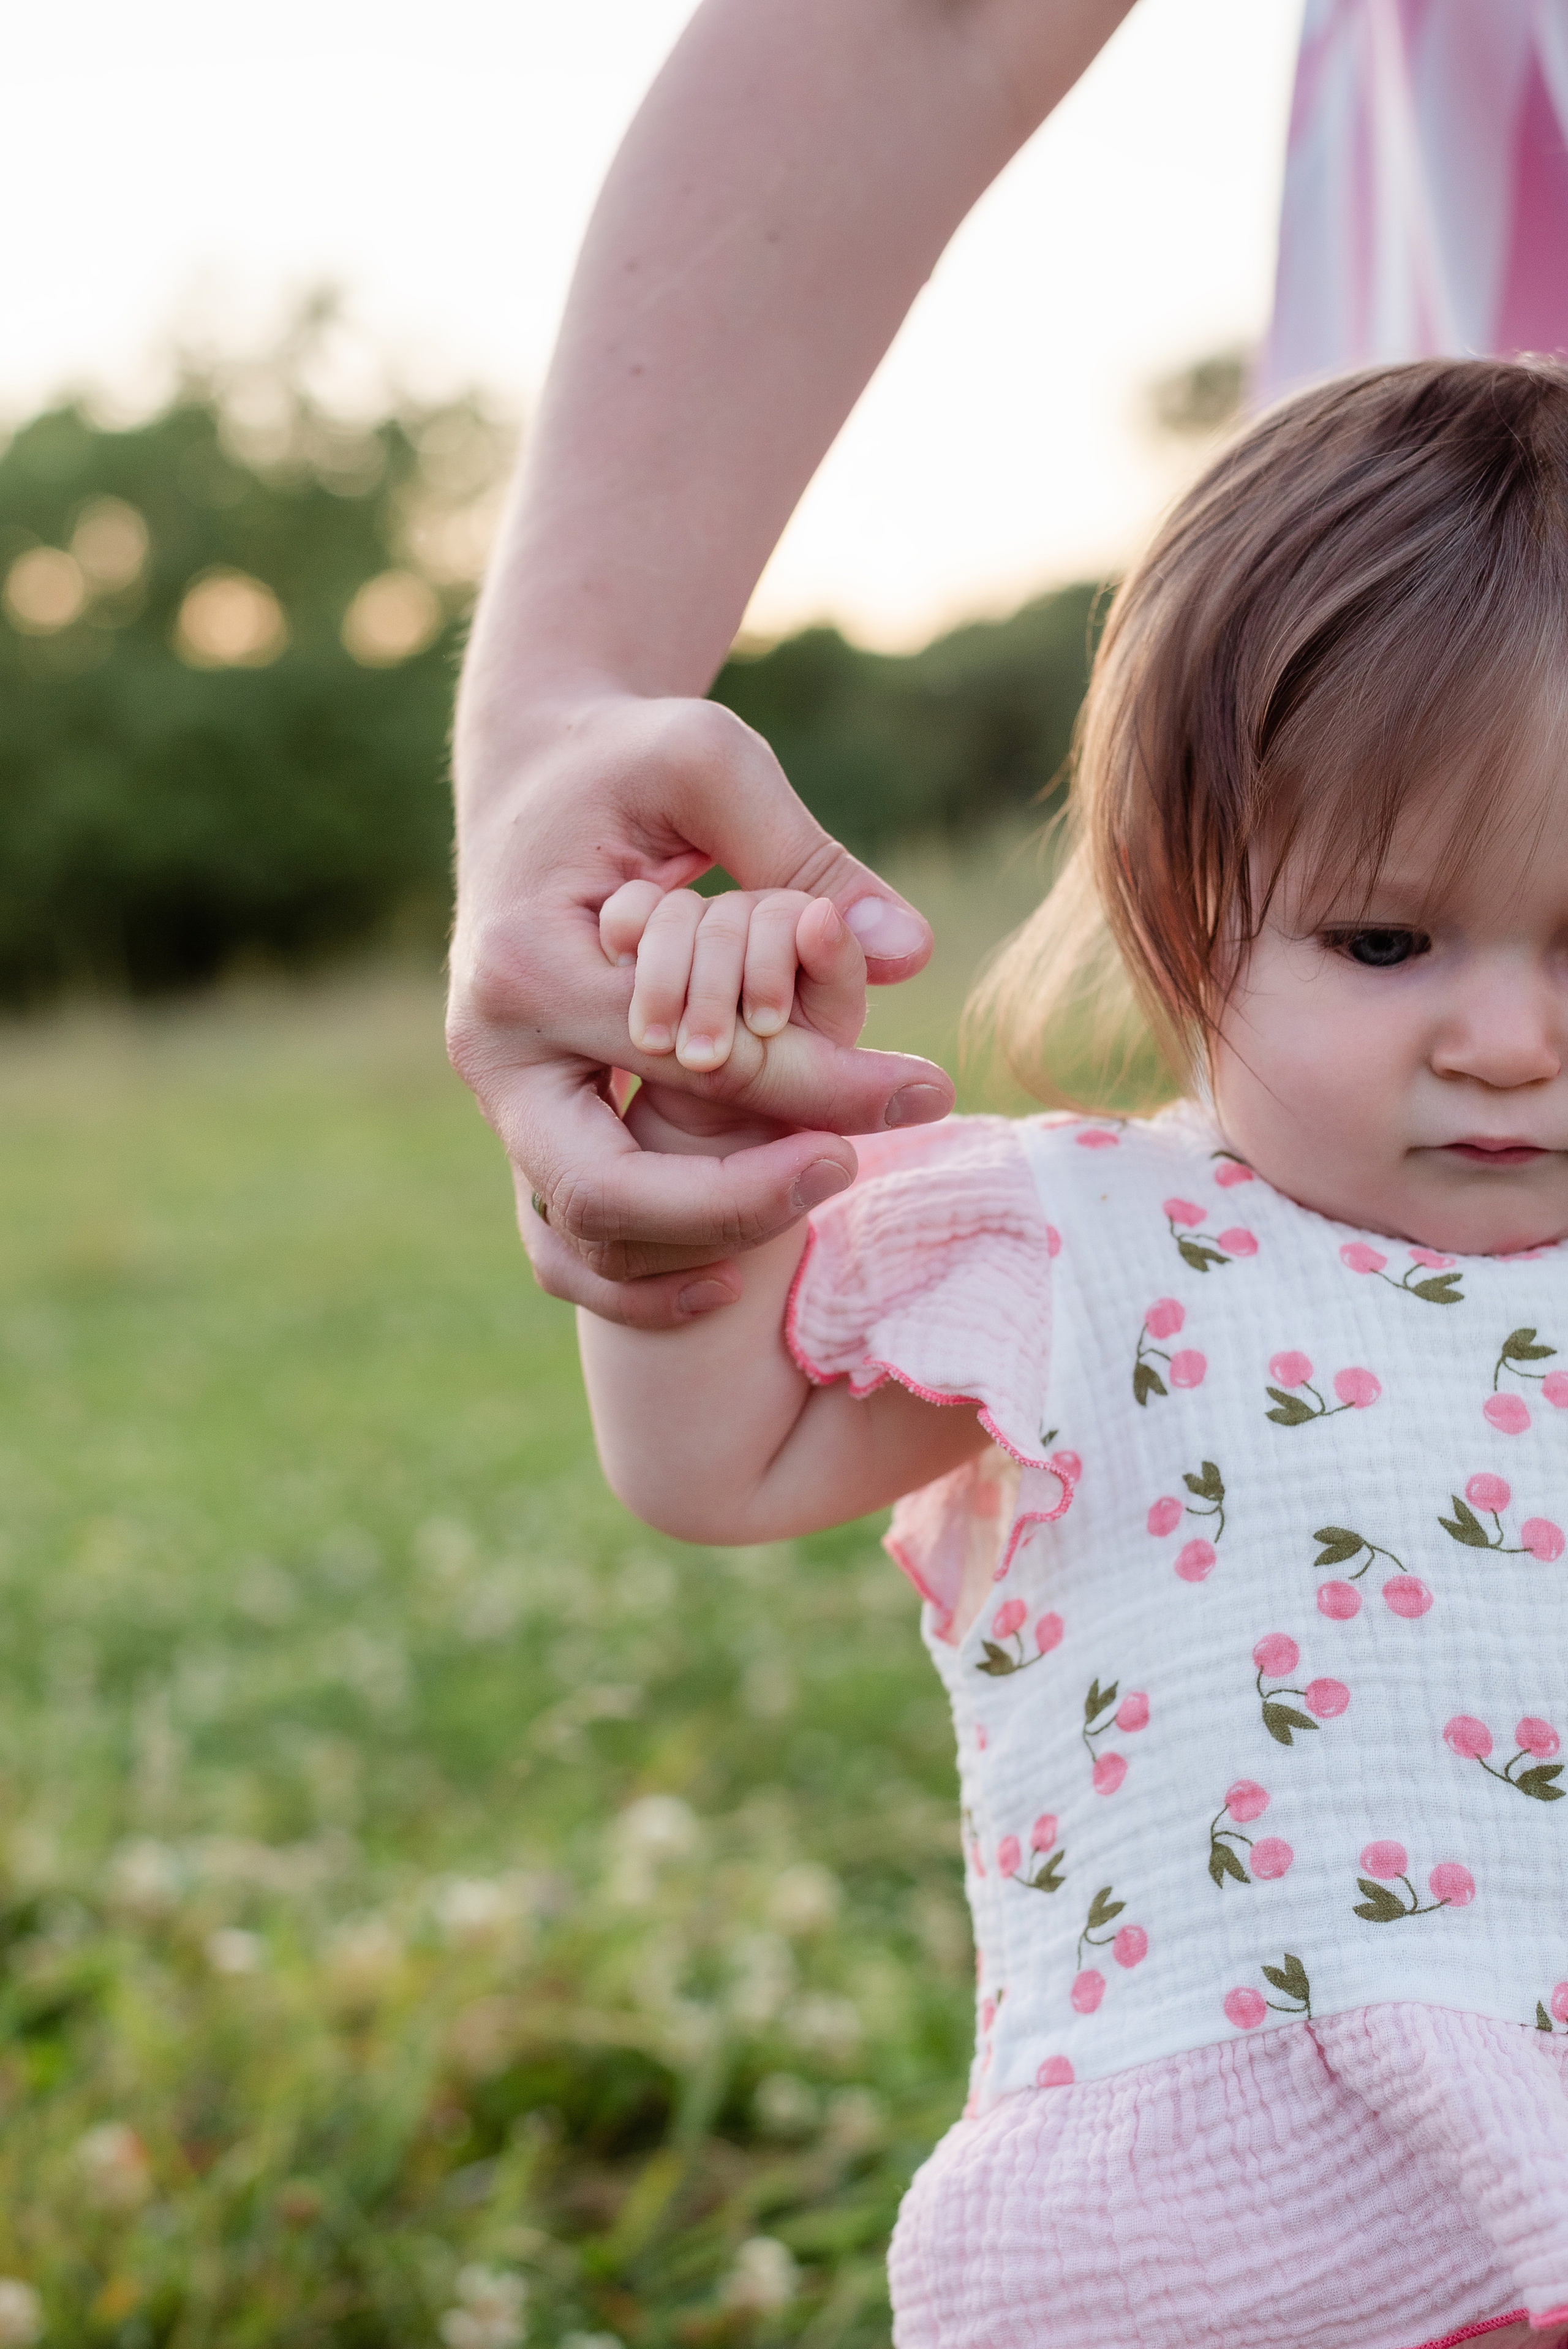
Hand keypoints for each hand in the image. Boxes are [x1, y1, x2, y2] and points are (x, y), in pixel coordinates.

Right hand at [448, 691, 953, 1329]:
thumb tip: (905, 951)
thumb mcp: (711, 760)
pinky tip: (737, 1279)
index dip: (819, 1083)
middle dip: (742, 1199)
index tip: (925, 1088)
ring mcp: (497, 1101)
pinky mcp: (523, 1125)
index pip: (695, 1058)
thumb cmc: (627, 757)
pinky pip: (564, 1243)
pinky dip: (641, 1281)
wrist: (535, 770)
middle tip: (853, 1170)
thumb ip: (807, 854)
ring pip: (584, 1236)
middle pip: (609, 1188)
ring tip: (819, 1196)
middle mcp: (490, 1051)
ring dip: (703, 1242)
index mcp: (525, 965)